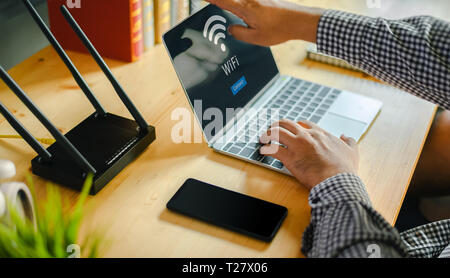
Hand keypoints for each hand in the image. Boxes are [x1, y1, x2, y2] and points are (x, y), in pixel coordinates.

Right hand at [206, 0, 324, 45]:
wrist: (299, 20)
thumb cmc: (280, 29)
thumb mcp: (255, 38)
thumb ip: (239, 33)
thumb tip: (231, 29)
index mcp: (245, 8)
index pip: (221, 0)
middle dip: (219, 2)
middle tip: (209, 4)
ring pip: (238, 1)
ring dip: (230, 4)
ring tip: (230, 15)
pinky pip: (247, 1)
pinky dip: (240, 5)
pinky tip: (241, 13)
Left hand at [259, 120, 358, 189]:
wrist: (338, 181)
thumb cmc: (344, 169)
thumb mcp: (352, 151)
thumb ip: (349, 142)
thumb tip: (346, 136)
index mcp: (320, 134)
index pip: (304, 123)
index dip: (295, 125)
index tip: (291, 128)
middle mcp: (307, 136)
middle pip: (287, 124)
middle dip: (277, 125)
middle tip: (272, 129)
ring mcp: (297, 146)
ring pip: (276, 133)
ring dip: (268, 134)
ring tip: (263, 138)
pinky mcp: (289, 158)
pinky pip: (272, 150)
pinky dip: (265, 150)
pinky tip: (263, 151)